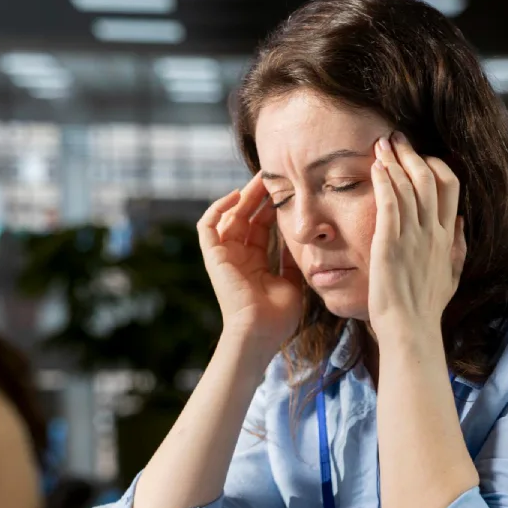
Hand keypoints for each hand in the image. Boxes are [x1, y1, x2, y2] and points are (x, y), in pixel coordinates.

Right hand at [197, 173, 302, 353]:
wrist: (261, 332)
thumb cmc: (278, 316)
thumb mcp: (292, 281)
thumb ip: (291, 259)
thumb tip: (300, 238)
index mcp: (255, 262)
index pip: (262, 226)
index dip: (272, 207)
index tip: (287, 190)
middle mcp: (238, 256)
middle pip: (246, 216)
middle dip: (259, 195)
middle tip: (274, 175)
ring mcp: (224, 256)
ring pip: (229, 216)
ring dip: (243, 196)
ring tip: (260, 180)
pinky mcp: (213, 257)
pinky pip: (207, 226)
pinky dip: (218, 208)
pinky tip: (237, 196)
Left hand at [368, 132, 465, 340]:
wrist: (411, 330)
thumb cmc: (427, 308)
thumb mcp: (451, 275)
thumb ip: (458, 247)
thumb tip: (462, 222)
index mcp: (448, 238)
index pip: (450, 187)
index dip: (435, 164)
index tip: (420, 155)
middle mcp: (434, 233)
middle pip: (428, 179)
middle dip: (411, 153)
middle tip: (396, 137)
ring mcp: (413, 238)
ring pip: (408, 188)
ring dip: (394, 161)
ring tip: (381, 143)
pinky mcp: (390, 246)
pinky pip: (390, 205)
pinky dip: (383, 182)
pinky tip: (375, 167)